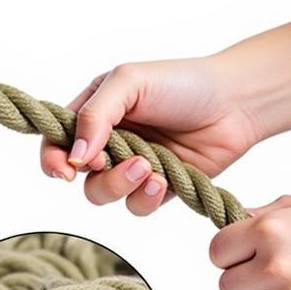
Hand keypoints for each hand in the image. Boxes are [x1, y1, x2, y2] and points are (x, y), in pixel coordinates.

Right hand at [41, 53, 262, 214]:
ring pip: (103, 195)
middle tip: (113, 160)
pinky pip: (135, 206)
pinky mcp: (154, 187)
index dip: (52, 160)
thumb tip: (76, 156)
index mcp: (93, 114)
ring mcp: (129, 167)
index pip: (55, 143)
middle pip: (77, 176)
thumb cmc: (183, 82)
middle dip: (96, 173)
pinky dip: (146, 197)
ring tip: (149, 168)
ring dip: (121, 185)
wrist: (237, 102)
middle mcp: (107, 143)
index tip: (66, 171)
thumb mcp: (130, 82)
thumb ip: (95, 115)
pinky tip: (165, 179)